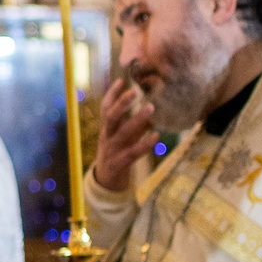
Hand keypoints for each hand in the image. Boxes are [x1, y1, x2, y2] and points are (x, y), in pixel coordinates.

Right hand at [93, 73, 158, 193]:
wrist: (107, 182)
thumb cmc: (117, 153)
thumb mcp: (123, 137)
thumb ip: (134, 124)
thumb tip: (152, 108)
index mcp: (106, 129)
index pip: (105, 108)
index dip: (112, 94)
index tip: (121, 80)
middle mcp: (106, 137)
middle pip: (110, 117)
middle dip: (122, 103)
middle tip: (135, 91)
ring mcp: (112, 150)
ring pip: (123, 133)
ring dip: (137, 119)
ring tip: (151, 107)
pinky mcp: (120, 163)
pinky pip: (133, 152)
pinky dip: (145, 143)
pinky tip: (156, 135)